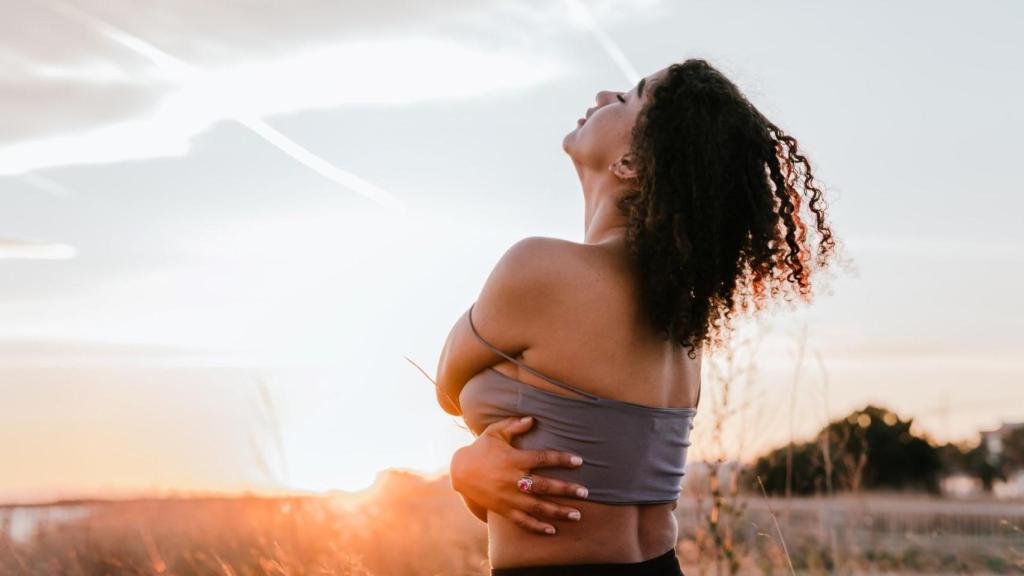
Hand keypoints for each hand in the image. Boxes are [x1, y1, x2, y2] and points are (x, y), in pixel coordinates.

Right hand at [450, 416, 590, 534]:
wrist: (461, 472)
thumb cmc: (481, 449)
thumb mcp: (495, 432)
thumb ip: (514, 425)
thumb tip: (533, 419)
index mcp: (514, 459)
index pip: (542, 458)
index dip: (561, 459)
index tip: (579, 461)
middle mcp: (513, 480)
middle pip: (544, 485)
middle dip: (566, 489)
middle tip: (586, 492)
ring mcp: (509, 497)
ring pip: (537, 507)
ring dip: (558, 511)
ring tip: (577, 515)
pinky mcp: (504, 510)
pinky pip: (522, 521)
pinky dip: (537, 527)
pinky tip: (552, 530)